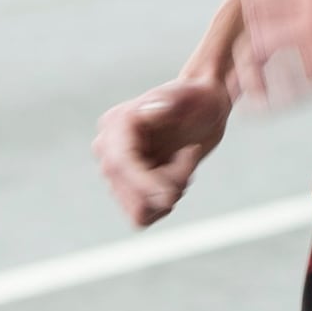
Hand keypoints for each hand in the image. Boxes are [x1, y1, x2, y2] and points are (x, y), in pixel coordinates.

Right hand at [94, 74, 233, 226]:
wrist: (203, 107)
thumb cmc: (196, 98)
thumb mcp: (187, 95)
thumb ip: (166, 103)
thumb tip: (148, 112)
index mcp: (117, 124)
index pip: (120, 165)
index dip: (144, 184)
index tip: (172, 195)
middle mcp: (108, 149)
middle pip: (129, 192)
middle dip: (168, 183)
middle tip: (190, 154)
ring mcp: (116, 171)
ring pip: (138, 208)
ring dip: (169, 193)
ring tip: (184, 163)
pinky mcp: (129, 187)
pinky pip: (143, 215)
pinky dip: (165, 203)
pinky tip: (177, 174)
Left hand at [235, 0, 311, 105]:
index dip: (249, 2)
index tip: (252, 12)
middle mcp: (310, 1)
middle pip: (254, 18)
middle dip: (250, 30)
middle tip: (251, 41)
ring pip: (262, 49)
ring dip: (251, 60)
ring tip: (250, 70)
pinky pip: (286, 83)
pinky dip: (268, 93)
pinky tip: (258, 99)